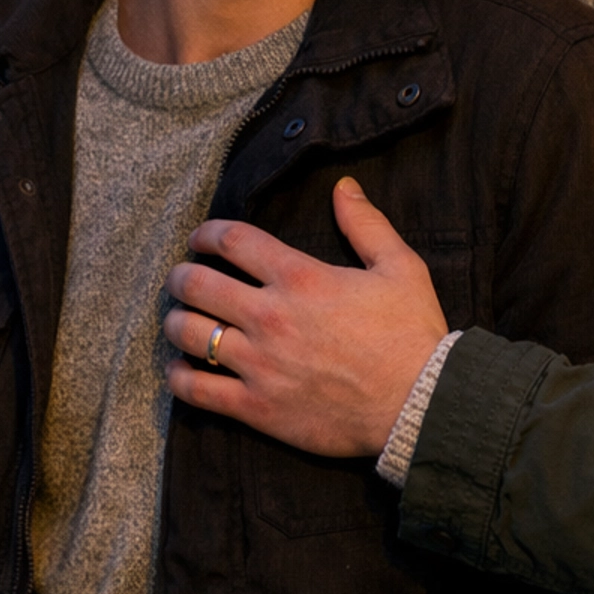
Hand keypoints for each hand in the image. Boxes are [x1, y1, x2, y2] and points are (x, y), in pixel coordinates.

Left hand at [165, 178, 448, 454]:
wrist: (419, 405)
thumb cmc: (411, 334)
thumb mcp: (400, 267)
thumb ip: (366, 224)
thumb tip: (343, 186)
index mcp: (300, 277)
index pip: (232, 241)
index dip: (206, 234)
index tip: (199, 238)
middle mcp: (271, 316)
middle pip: (197, 285)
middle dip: (179, 276)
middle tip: (179, 278)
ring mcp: (260, 363)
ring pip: (189, 334)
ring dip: (174, 322)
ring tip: (178, 320)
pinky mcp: (257, 407)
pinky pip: (197, 390)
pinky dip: (180, 377)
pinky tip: (182, 369)